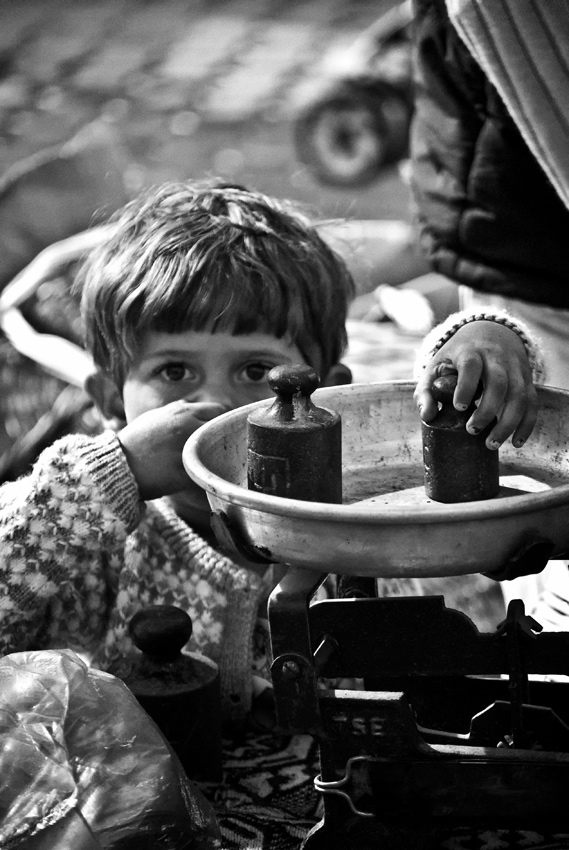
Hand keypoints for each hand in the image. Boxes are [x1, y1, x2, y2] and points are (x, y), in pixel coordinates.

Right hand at [117, 400, 225, 499]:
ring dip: (217, 457)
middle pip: (222, 430)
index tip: (221, 428)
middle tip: (220, 447)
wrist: (119, 466)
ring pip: (217, 452)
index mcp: (182, 412)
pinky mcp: (185, 473)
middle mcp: (188, 427)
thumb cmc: (135, 441)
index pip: (218, 409)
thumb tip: (190, 405)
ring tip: (213, 463)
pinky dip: (207, 478)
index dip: (220, 420)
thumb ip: (175, 410)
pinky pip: (206, 475)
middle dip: (222, 438)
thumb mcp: (154, 416)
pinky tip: (204, 480)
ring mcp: (187, 450)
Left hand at [414, 321, 537, 448]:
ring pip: (519, 395)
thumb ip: (426, 391)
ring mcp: (515, 369)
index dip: (466, 386)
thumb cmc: (457, 357)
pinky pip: (532, 403)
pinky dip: (527, 424)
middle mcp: (496, 358)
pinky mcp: (527, 380)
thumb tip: (427, 417)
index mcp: (470, 352)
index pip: (471, 366)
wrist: (490, 333)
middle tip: (472, 431)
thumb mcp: (437, 366)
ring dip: (508, 423)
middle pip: (499, 383)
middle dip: (487, 410)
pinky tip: (516, 442)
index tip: (459, 407)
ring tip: (492, 443)